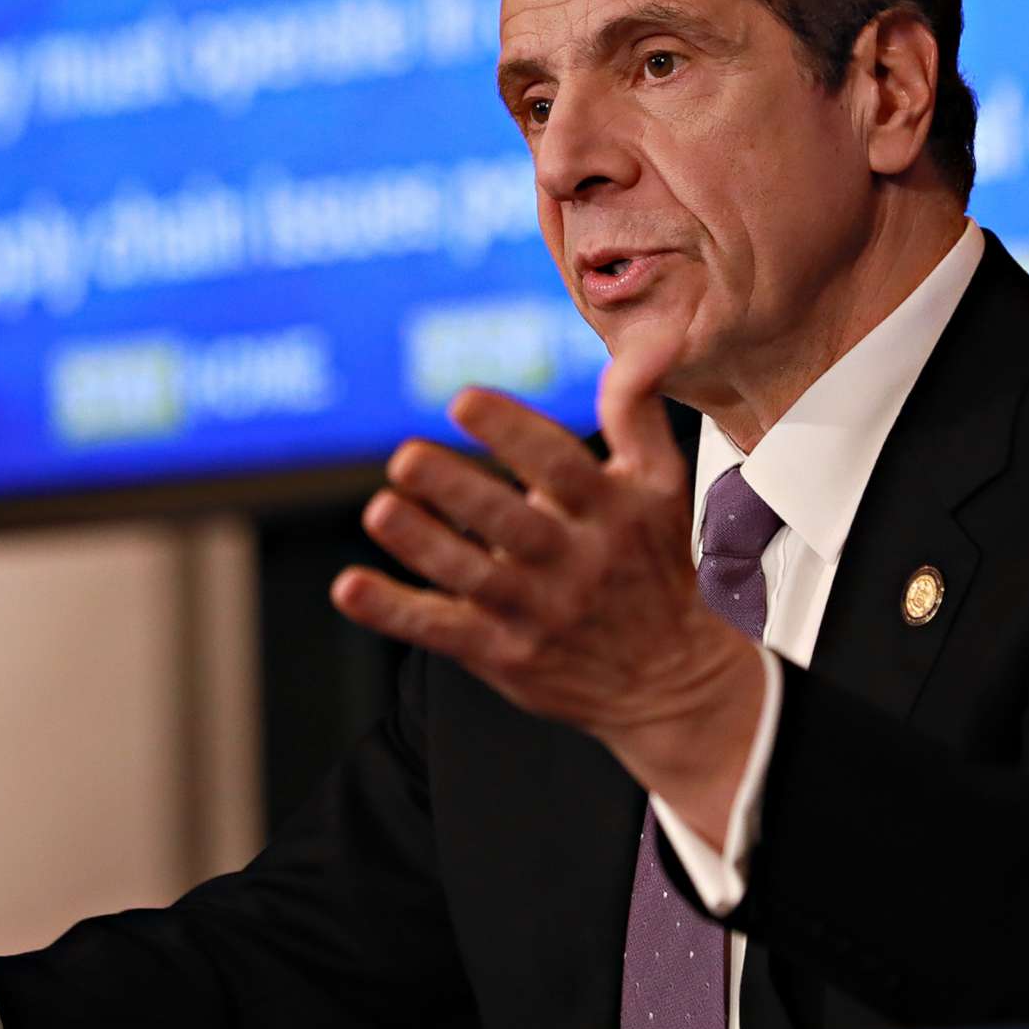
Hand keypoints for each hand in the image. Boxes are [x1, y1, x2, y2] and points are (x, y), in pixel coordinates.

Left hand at [332, 330, 767, 841]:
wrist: (677, 682)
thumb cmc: (657, 566)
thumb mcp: (665, 487)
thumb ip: (637, 414)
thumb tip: (635, 347)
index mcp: (611, 511)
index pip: (558, 464)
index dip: (510, 430)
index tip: (463, 400)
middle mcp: (574, 562)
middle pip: (509, 522)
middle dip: (455, 490)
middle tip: (405, 457)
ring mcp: (537, 612)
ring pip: (471, 576)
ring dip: (421, 544)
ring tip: (380, 510)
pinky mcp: (506, 654)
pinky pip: (442, 631)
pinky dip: (394, 611)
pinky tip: (351, 587)